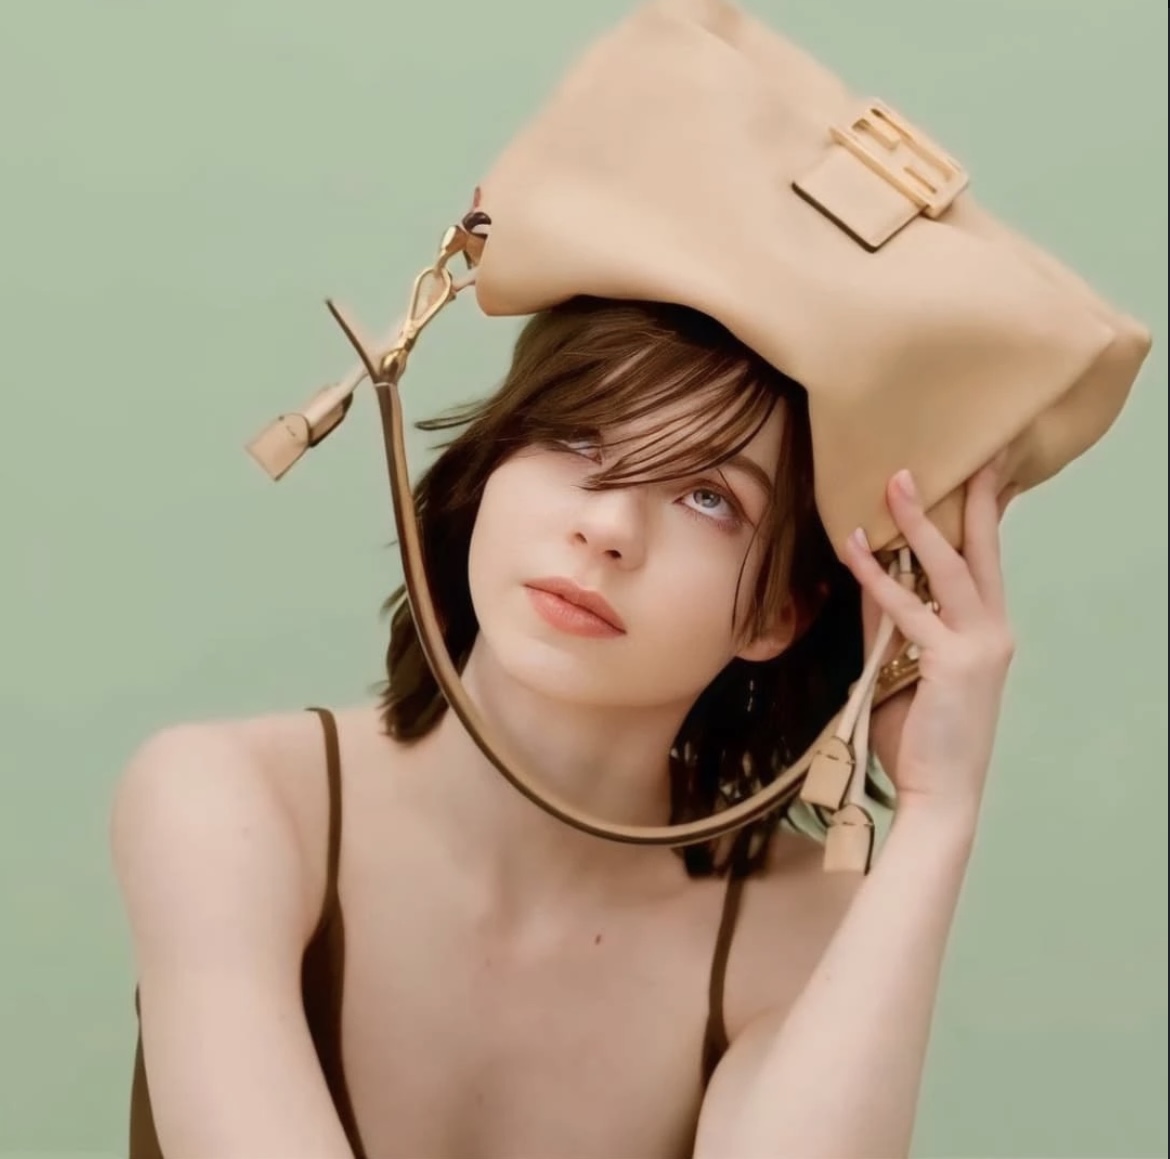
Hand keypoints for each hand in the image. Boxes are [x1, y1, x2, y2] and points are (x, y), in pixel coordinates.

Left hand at [843, 459, 1016, 825]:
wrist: (940, 794)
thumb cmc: (923, 735)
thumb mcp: (907, 666)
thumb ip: (893, 621)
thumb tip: (872, 574)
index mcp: (989, 631)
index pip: (984, 562)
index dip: (980, 517)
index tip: (977, 473)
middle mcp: (994, 631)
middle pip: (980, 551)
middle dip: (967, 500)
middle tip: (952, 456)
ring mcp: (979, 645)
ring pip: (948, 568)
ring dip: (918, 521)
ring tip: (897, 481)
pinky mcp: (953, 661)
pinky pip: (907, 608)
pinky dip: (878, 577)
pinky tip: (855, 549)